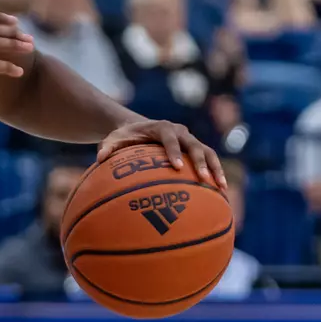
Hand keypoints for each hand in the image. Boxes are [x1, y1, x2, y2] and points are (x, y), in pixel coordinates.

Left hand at [96, 121, 225, 189]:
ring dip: (216, 169)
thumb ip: (107, 147)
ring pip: (208, 152)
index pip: (169, 138)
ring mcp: (190, 140)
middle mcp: (180, 132)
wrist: (139, 127)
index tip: (177, 167)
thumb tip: (98, 158)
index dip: (174, 151)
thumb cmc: (126, 136)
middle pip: (195, 145)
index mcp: (162, 127)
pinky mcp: (195, 150)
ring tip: (221, 187)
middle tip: (204, 179)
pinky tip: (221, 194)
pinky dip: (216, 174)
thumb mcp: (113, 139)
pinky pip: (209, 161)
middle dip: (201, 162)